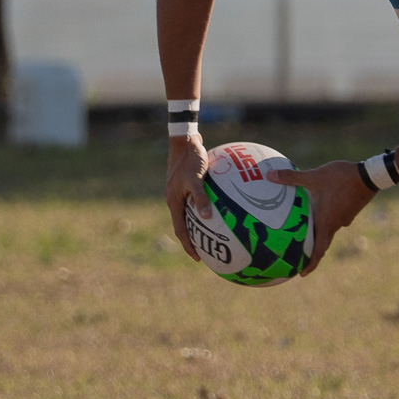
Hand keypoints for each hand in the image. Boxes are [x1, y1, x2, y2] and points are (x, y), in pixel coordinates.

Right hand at [166, 133, 209, 261]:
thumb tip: (207, 218)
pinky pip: (199, 200)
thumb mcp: (196, 178)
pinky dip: (209, 207)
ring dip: (201, 225)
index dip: (189, 246)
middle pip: (185, 225)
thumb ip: (201, 198)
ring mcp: (182, 191)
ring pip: (192, 213)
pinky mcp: (190, 182)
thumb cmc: (190, 158)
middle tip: (208, 252)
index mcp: (174, 202)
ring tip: (216, 234)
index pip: (181, 231)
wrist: (185, 139)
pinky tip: (224, 208)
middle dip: (195, 240)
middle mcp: (176, 199)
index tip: (198, 259)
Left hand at [268, 160, 374, 275]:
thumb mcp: (315, 177)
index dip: (310, 264)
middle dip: (312, 252)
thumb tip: (269, 175)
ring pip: (329, 231)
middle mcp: (336, 224)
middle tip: (301, 257)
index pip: (318, 251)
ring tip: (306, 232)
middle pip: (323, 244)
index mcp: (327, 222)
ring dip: (319, 235)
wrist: (370, 175)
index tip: (301, 274)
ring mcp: (345, 218)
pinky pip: (335, 220)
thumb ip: (292, 177)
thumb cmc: (342, 178)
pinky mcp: (349, 210)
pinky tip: (320, 211)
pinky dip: (326, 221)